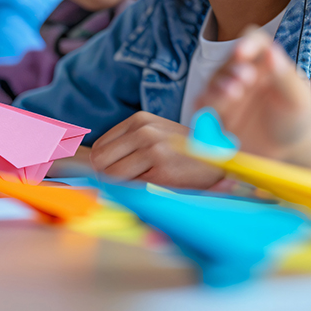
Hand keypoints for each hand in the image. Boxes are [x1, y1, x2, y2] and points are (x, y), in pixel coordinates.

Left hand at [90, 112, 224, 188]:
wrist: (218, 160)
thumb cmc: (182, 152)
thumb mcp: (154, 135)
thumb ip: (127, 144)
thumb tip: (91, 162)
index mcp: (139, 120)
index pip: (99, 147)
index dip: (103, 166)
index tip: (116, 174)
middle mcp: (144, 130)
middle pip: (99, 160)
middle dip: (107, 176)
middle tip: (128, 182)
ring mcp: (153, 148)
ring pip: (111, 175)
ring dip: (122, 185)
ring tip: (145, 181)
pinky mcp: (162, 169)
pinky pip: (131, 187)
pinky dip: (137, 191)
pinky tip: (156, 184)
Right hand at [196, 27, 310, 171]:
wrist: (285, 151)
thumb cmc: (295, 118)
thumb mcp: (299, 99)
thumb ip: (286, 77)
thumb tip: (271, 51)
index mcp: (265, 61)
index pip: (254, 41)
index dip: (247, 43)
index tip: (243, 53)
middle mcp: (242, 72)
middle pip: (230, 62)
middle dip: (233, 69)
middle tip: (245, 79)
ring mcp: (227, 91)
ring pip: (214, 82)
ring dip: (219, 87)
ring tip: (233, 93)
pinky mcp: (215, 112)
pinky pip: (203, 105)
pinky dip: (205, 105)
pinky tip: (211, 112)